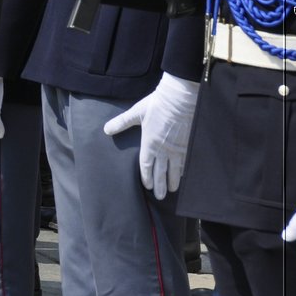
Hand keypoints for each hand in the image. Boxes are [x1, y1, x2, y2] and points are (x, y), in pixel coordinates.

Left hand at [103, 73, 200, 199]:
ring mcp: (178, 149)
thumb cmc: (157, 105)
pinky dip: (185, 171)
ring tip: (172, 190)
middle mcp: (164, 150)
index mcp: (149, 143)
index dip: (146, 177)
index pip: (146, 166)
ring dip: (173, 182)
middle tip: (161, 196)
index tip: (147, 187)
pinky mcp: (189, 146)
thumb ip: (121, 123)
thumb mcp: (136, 113)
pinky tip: (184, 176)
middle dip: (160, 185)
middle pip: (161, 172)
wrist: (180, 99)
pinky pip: (187, 163)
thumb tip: (106, 129)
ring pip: (175, 170)